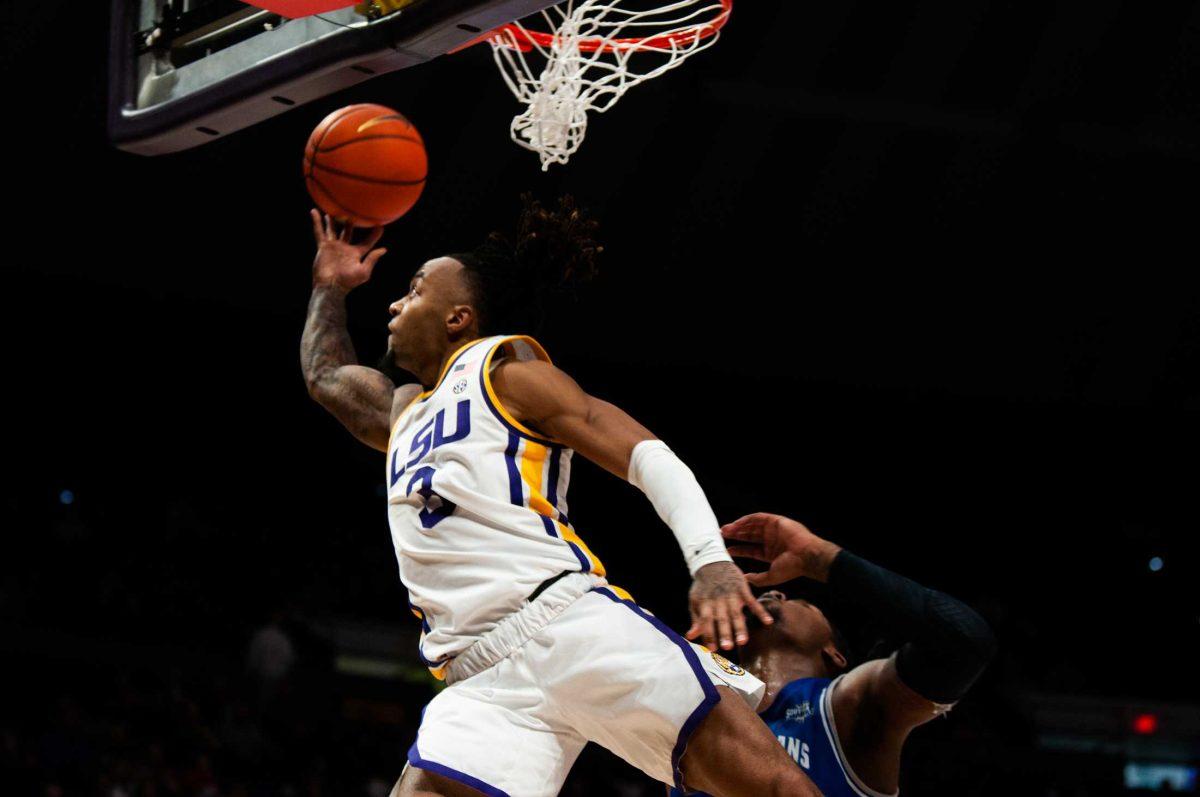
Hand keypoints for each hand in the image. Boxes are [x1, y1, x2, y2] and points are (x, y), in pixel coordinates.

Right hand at [310, 209, 386, 290]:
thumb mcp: (364, 271)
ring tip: (333, 211)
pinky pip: (319, 232)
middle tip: (353, 213)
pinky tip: (314, 212)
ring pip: (333, 230)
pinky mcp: (323, 247)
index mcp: (356, 254)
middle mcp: (345, 249)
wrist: (330, 286)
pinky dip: (316, 222)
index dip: (374, 235)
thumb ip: (372, 259)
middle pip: (349, 232)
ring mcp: (333, 247)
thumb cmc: (348, 282)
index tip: (380, 225)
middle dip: (350, 224)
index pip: (368, 242)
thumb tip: (384, 249)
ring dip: (332, 221)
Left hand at [685, 561, 773, 651]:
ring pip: (736, 613)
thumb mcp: (695, 601)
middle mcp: (718, 600)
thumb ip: (695, 619)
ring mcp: (731, 594)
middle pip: (721, 618)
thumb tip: (690, 636)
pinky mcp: (742, 589)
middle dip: (724, 633)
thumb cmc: (703, 587)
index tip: (712, 649)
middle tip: (727, 647)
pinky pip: (752, 602)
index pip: (705, 621)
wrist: (712, 563)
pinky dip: (760, 612)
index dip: (708, 634)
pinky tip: (768, 622)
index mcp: (704, 603)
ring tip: (743, 641)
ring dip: (740, 627)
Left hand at [721, 512, 840, 586]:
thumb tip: (743, 579)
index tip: (726, 550)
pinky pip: (757, 518)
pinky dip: (746, 520)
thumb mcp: (771, 576)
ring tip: (725, 530)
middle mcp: (771, 540)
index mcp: (771, 553)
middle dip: (735, 536)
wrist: (806, 556)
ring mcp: (774, 530)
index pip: (751, 550)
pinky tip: (736, 524)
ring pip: (751, 526)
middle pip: (749, 536)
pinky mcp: (776, 521)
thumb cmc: (792, 568)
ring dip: (738, 527)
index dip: (738, 550)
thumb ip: (757, 578)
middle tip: (721, 537)